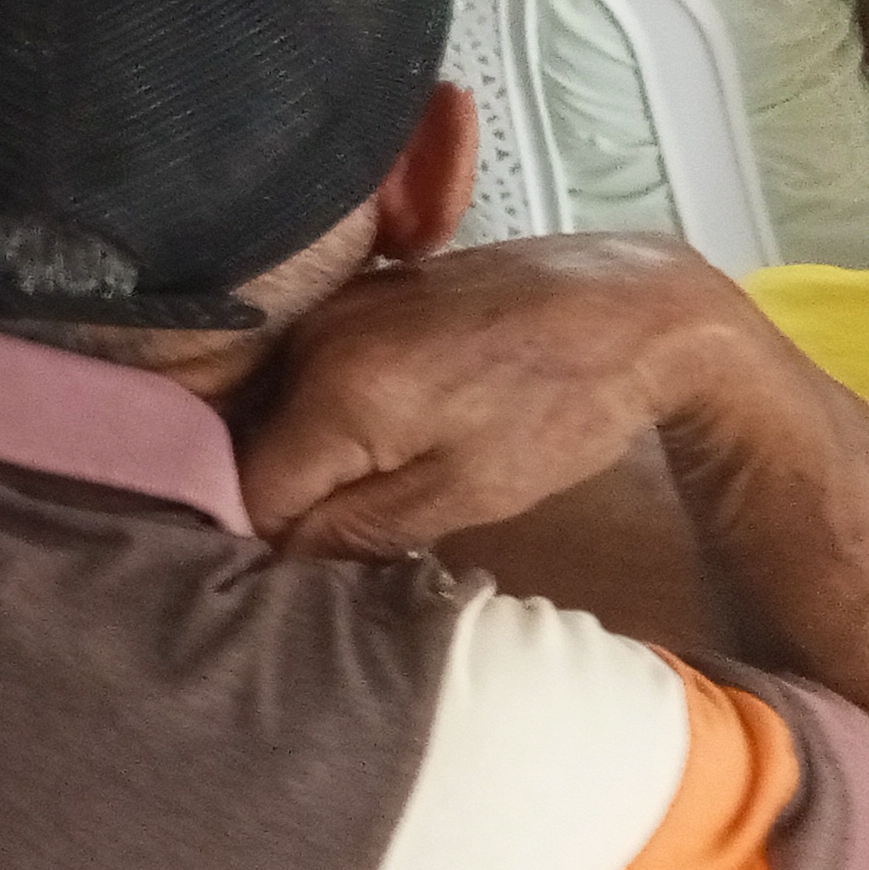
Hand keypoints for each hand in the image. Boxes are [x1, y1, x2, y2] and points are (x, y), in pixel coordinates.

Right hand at [235, 234, 750, 559]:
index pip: (248, 492)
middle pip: (244, 445)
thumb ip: (360, 529)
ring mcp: (324, 311)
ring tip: (357, 487)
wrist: (624, 306)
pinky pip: (296, 371)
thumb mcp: (469, 492)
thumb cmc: (561, 407)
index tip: (309, 570)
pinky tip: (370, 436)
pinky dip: (313, 415)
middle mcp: (307, 341)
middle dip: (275, 498)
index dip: (270, 542)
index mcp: (334, 394)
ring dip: (294, 457)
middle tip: (337, 536)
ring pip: (266, 408)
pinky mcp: (348, 298)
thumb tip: (282, 559)